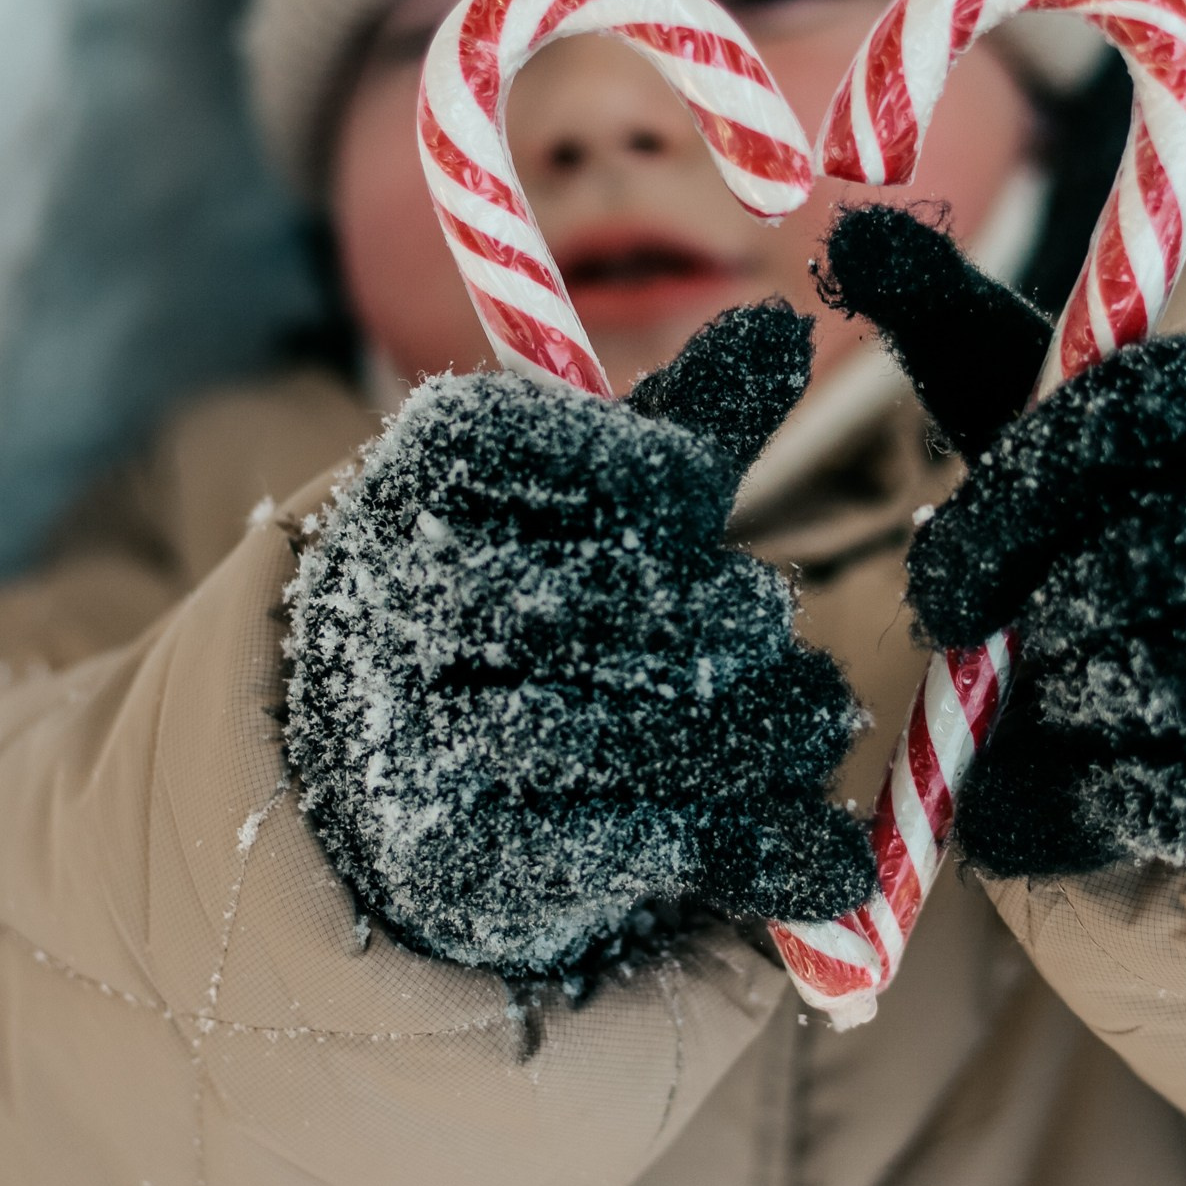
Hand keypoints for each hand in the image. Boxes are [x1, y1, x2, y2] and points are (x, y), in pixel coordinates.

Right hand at [283, 303, 875, 997]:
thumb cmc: (510, 590)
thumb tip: (780, 324)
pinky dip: (750, 848)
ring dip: (763, 733)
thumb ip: (680, 424)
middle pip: (626, 598)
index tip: (699, 501)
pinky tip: (819, 854)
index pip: (602, 459)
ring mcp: (413, 737)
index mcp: (429, 471)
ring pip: (640, 728)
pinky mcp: (451, 861)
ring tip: (817, 720)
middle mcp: (399, 598)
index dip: (671, 480)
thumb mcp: (579, 494)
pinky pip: (636, 844)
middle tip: (774, 622)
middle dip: (730, 619)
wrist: (365, 768)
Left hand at [821, 204, 1185, 880]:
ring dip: (1063, 708)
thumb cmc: (1155, 512)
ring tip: (1057, 691)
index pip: (1109, 421)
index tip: (942, 587)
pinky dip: (1097, 799)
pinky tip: (1094, 767)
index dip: (1000, 516)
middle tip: (998, 646)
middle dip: (1032, 624)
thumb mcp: (1072, 416)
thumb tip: (852, 232)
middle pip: (1127, 567)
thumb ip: (967, 331)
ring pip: (1154, 686)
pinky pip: (1181, 799)